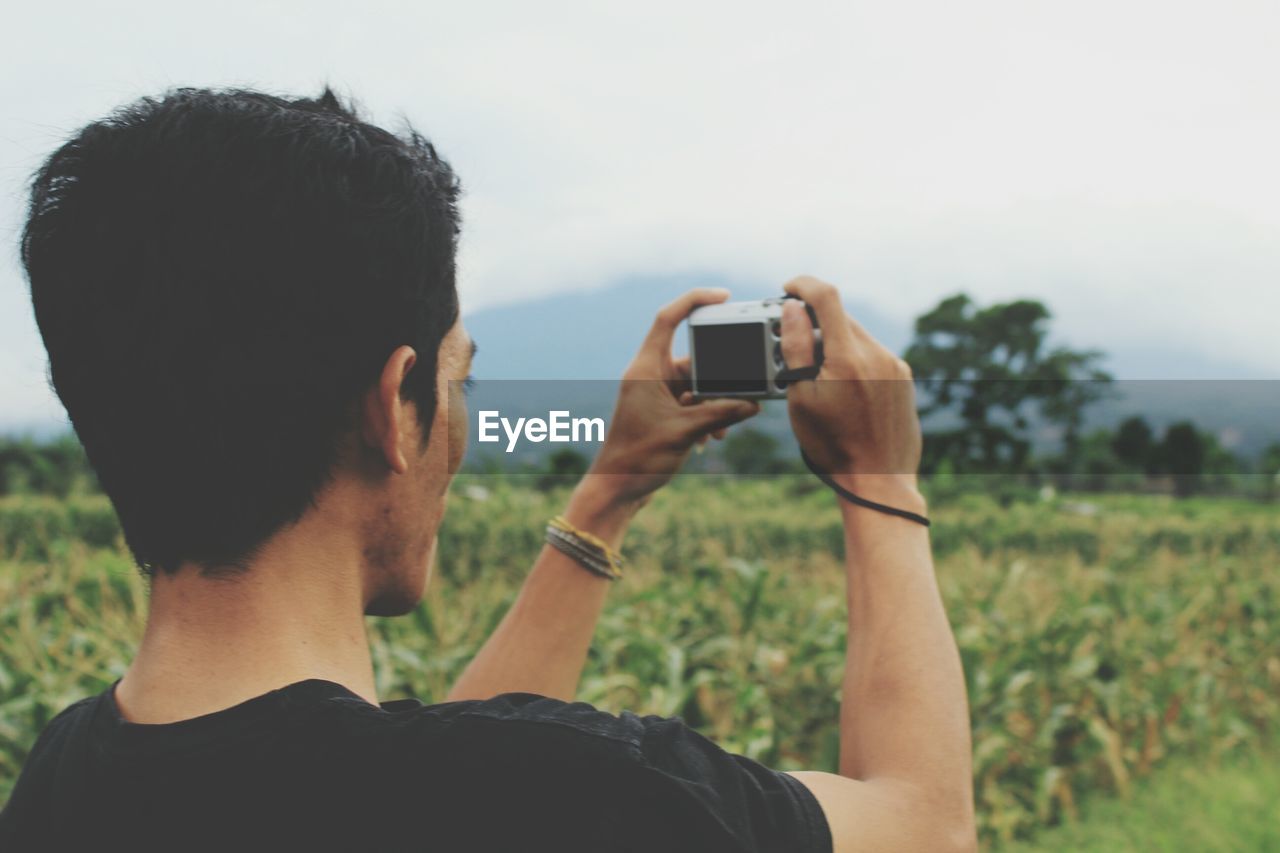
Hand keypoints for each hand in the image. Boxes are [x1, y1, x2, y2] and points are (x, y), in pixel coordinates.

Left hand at [585, 288, 759, 505]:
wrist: (616, 489)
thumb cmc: (638, 458)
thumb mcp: (685, 432)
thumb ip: (721, 414)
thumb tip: (753, 405)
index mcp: (646, 368)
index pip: (668, 318)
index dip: (694, 300)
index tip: (722, 296)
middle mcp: (649, 375)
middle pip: (693, 358)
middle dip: (717, 376)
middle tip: (741, 387)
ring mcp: (654, 392)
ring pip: (695, 384)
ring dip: (713, 402)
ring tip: (723, 426)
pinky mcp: (660, 410)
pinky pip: (690, 401)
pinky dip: (704, 415)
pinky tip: (713, 437)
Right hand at [779, 276, 922, 500]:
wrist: (878, 479)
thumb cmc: (833, 445)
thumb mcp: (801, 398)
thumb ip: (795, 348)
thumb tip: (794, 308)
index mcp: (847, 357)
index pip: (826, 297)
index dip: (803, 284)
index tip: (788, 289)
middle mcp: (876, 354)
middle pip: (840, 316)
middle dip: (814, 322)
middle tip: (792, 345)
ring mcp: (894, 364)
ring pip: (856, 335)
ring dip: (833, 342)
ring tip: (818, 376)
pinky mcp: (904, 376)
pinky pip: (873, 353)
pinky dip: (853, 357)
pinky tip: (843, 387)